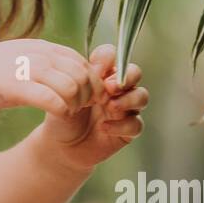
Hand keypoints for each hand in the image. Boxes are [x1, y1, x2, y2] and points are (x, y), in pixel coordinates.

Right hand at [0, 39, 103, 117]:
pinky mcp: (19, 88)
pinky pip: (54, 101)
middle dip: (87, 93)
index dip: (89, 78)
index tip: (87, 94)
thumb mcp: (19, 57)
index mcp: (40, 47)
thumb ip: (42, 59)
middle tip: (82, 107)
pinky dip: (62, 110)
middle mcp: (38, 55)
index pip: (79, 59)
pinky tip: (59, 116)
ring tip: (69, 111)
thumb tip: (64, 67)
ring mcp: (29, 70)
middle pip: (81, 73)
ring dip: (76, 103)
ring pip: (72, 87)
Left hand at [37, 44, 147, 174]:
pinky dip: (122, 125)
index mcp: (101, 75)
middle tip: (109, 87)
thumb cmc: (63, 116)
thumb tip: (96, 68)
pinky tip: (105, 127)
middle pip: (134, 72)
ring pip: (141, 96)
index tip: (97, 68)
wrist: (61, 146)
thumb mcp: (65, 96)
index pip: (113, 56)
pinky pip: (136, 125)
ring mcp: (125, 109)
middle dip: (125, 77)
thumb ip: (80, 81)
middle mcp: (117, 89)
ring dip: (128, 100)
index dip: (109, 58)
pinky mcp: (128, 130)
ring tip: (110, 106)